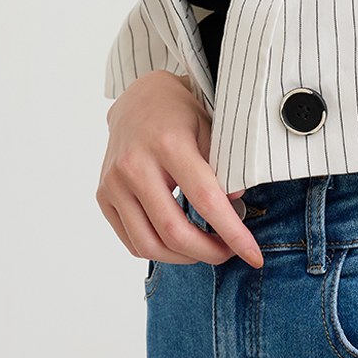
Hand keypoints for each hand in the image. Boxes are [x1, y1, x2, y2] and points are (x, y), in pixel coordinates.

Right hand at [94, 70, 263, 269]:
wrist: (139, 99)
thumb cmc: (181, 114)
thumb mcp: (212, 130)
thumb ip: (225, 169)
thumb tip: (236, 208)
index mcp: (168, 143)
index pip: (205, 200)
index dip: (232, 233)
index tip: (253, 254)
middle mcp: (135, 164)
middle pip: (173, 231)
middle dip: (208, 252)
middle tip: (229, 253)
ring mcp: (114, 182)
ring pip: (149, 244)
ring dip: (183, 258)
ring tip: (204, 249)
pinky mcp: (104, 195)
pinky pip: (131, 241)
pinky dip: (158, 251)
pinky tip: (179, 243)